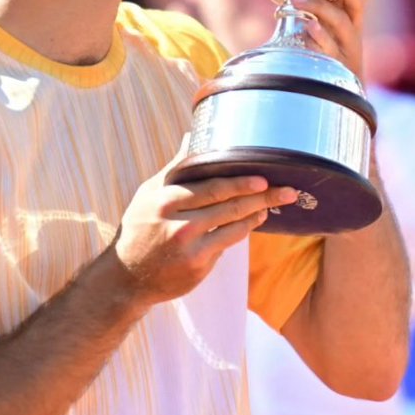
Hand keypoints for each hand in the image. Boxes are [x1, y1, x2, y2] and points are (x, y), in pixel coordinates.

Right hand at [113, 150, 297, 306]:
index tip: (262, 178)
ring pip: (233, 226)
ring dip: (256, 214)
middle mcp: (179, 224)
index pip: (211, 188)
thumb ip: (175, 167)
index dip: (240, 183)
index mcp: (166, 201)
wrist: (126, 277)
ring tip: (272, 204)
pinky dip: (243, 231)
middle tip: (287, 191)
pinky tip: (254, 222)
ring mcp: (190, 248)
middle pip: (229, 206)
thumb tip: (192, 137)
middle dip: (261, 197)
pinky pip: (227, 244)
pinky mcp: (198, 267)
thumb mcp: (149, 193)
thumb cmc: (140, 228)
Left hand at [289, 0, 400, 80]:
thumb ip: (317, 0)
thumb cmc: (327, 46)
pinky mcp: (335, 63)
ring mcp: (346, 44)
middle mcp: (354, 25)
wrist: (337, 89)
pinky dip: (317, 37)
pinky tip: (306, 29)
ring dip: (317, 6)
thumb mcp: (326, 20)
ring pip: (338, 21)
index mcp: (354, 11)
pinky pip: (327, 48)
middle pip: (357, 0)